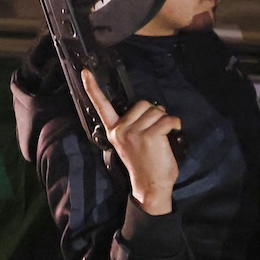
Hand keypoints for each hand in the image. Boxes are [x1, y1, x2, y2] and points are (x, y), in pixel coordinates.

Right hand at [81, 70, 179, 215]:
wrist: (150, 186)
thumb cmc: (145, 164)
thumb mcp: (130, 143)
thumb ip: (134, 125)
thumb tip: (152, 108)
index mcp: (113, 131)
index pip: (101, 106)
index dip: (93, 88)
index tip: (85, 72)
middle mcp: (120, 130)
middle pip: (143, 104)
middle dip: (154, 113)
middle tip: (155, 131)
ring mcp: (134, 132)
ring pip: (157, 111)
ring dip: (165, 120)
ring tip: (162, 136)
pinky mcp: (149, 135)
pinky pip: (168, 119)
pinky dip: (175, 124)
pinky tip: (173, 134)